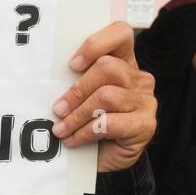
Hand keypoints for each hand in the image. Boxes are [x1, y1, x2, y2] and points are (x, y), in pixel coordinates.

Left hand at [51, 21, 156, 172]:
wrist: (107, 160)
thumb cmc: (92, 124)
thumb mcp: (83, 99)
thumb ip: (77, 82)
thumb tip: (50, 80)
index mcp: (125, 63)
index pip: (121, 34)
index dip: (96, 44)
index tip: (72, 65)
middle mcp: (139, 78)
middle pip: (107, 67)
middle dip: (76, 90)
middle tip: (58, 109)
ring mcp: (145, 101)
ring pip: (106, 96)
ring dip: (77, 115)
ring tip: (61, 129)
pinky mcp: (145, 125)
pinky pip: (109, 122)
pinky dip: (86, 132)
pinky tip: (74, 140)